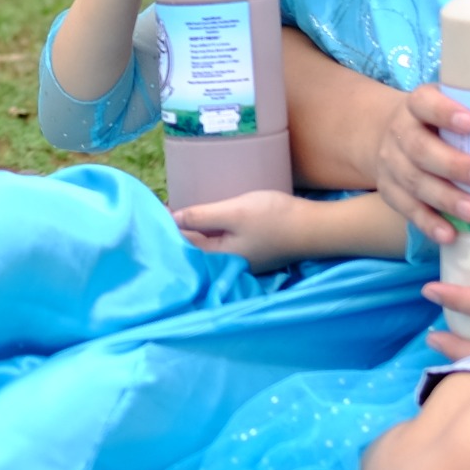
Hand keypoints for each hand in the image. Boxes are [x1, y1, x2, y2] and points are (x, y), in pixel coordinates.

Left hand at [172, 189, 321, 272]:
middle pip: (196, 247)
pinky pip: (225, 240)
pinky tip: (213, 216)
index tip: (154, 208)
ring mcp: (243, 258)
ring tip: (184, 209)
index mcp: (220, 257)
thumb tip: (171, 219)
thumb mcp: (234, 212)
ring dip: (196, 229)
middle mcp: (229, 262)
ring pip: (210, 244)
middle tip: (166, 206)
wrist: (316, 227)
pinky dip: (213, 229)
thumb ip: (202, 216)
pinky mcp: (254, 250)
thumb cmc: (274, 219)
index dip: (167, 226)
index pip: (184, 243)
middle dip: (180, 230)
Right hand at [372, 85, 469, 244]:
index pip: (425, 103)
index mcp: (417, 106)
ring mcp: (391, 164)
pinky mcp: (390, 192)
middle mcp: (399, 133)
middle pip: (419, 148)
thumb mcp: (451, 108)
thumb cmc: (440, 125)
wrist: (395, 138)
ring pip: (413, 181)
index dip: (444, 112)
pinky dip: (429, 223)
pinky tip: (450, 235)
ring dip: (445, 198)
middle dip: (453, 165)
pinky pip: (407, 210)